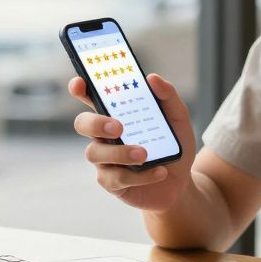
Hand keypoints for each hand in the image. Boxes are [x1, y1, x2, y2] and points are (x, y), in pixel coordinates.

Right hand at [68, 73, 196, 211]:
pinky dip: (140, 175)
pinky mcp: (111, 182)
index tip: (79, 83)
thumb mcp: (178, 118)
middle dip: (95, 123)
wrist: (181, 181)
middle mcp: (103, 135)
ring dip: (120, 153)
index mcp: (115, 113)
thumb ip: (167, 96)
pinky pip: (116, 178)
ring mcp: (105, 159)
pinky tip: (159, 172)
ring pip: (95, 153)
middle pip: (82, 123)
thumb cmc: (172, 144)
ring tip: (144, 155)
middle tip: (118, 127)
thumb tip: (152, 78)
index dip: (80, 89)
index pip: (90, 97)